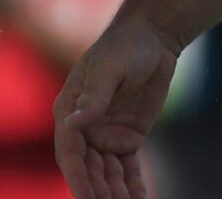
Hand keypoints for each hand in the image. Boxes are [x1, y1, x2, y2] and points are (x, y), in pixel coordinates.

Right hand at [53, 14, 178, 198]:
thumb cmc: (124, 46)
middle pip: (88, 169)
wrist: (152, 39)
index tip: (86, 198)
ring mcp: (106, 134)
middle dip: (97, 193)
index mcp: (69, 110)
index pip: (69, 151)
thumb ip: (93, 97)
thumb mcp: (108, 68)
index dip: (77, 177)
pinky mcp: (128, 137)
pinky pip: (128, 169)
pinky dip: (133, 187)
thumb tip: (73, 124)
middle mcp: (84, 127)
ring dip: (115, 194)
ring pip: (107, 174)